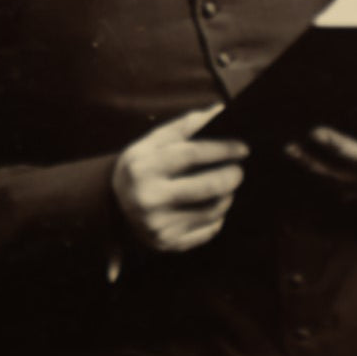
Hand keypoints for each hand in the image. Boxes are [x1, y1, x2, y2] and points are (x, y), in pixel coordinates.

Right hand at [112, 107, 248, 252]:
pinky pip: (209, 230)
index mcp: (143, 167)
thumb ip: (184, 126)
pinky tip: (214, 204)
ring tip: (226, 185)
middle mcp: (148, 199)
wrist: (113, 206)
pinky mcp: (169, 244)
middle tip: (240, 169)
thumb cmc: (141, 167)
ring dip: (227, 195)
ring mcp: (159, 225)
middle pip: (206, 187)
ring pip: (212, 210)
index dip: (221, 149)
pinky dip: (218, 216)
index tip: (243, 147)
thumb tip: (218, 111)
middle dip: (231, 175)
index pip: (191, 154)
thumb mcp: (152, 142)